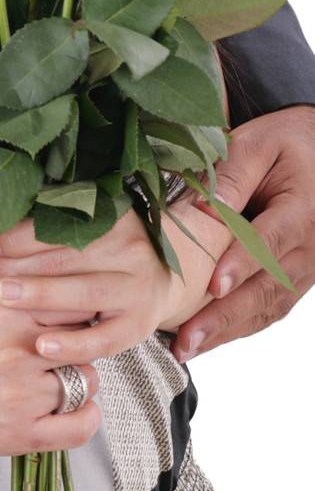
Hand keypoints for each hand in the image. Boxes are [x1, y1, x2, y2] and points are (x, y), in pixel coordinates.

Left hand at [0, 204, 178, 365]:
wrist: (162, 278)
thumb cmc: (109, 251)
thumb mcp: (90, 228)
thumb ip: (48, 228)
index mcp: (116, 219)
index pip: (60, 225)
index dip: (19, 235)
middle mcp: (131, 251)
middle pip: (66, 257)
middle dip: (17, 264)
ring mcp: (138, 290)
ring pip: (83, 293)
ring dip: (39, 294)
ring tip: (2, 295)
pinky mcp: (140, 327)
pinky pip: (103, 339)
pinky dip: (72, 344)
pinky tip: (41, 345)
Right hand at [0, 284, 101, 457]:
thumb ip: (18, 288)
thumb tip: (57, 280)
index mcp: (7, 311)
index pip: (71, 301)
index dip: (78, 304)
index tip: (78, 308)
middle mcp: (17, 352)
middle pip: (84, 338)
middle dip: (83, 338)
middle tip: (74, 339)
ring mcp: (22, 396)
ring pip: (86, 379)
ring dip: (82, 374)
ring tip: (67, 370)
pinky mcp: (22, 434)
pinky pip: (77, 427)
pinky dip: (87, 417)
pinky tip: (83, 406)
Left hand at [172, 104, 314, 362]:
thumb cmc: (286, 143)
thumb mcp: (259, 142)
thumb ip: (233, 175)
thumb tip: (203, 210)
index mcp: (300, 210)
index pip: (269, 241)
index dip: (241, 265)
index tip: (214, 286)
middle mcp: (308, 248)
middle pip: (266, 288)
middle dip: (225, 317)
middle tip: (187, 339)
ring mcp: (306, 269)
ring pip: (268, 306)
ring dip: (228, 330)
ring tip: (189, 348)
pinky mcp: (296, 278)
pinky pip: (271, 308)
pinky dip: (241, 326)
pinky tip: (209, 338)